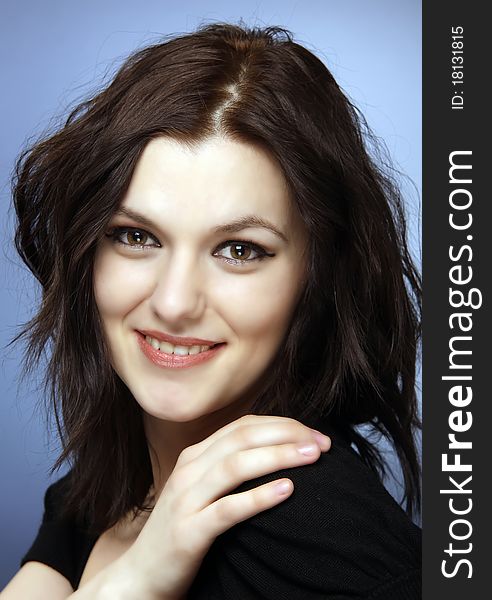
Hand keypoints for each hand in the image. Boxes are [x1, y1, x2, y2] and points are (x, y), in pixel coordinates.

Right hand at [125, 414, 330, 598]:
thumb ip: (232, 467)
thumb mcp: (204, 489)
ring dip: (278, 456)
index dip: (282, 424)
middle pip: (243, 437)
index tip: (315, 434)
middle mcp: (190, 470)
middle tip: (321, 444)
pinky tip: (287, 491)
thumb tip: (280, 451)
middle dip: (286, 434)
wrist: (142, 574)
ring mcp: (186, 499)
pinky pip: (227, 509)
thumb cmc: (185, 527)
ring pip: (235, 465)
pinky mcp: (188, 531)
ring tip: (311, 457)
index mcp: (196, 455)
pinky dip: (258, 497)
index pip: (244, 425)